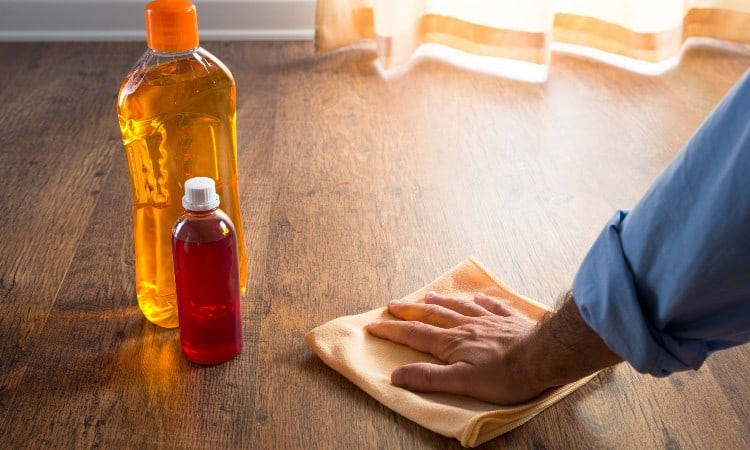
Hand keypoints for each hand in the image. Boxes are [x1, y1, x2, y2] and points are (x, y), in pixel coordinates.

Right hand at [366, 291, 545, 404]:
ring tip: (428, 296)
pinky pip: (493, 307)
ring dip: (441, 302)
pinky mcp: (510, 321)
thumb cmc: (505, 375)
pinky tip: (479, 297)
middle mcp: (466, 327)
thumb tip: (396, 375)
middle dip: (410, 310)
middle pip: (432, 315)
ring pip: (459, 308)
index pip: (415, 335)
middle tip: (392, 304)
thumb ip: (428, 378)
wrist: (544, 357)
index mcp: (452, 343)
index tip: (373, 326)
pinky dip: (483, 302)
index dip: (392, 330)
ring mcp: (488, 321)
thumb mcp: (462, 383)